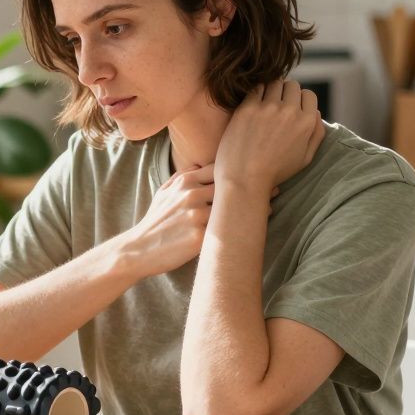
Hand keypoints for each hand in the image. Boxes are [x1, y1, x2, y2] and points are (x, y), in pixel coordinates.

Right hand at [119, 164, 279, 277]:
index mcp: (185, 181)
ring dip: (253, 209)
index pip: (221, 167)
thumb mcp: (163, 193)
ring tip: (269, 209)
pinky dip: (242, 229)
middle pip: (232, 184)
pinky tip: (254, 230)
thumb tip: (203, 165)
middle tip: (275, 189)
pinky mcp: (200, 237)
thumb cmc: (154, 222)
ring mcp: (196, 215)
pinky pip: (227, 230)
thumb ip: (182, 177)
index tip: (259, 173)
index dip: (241, 170)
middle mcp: (192, 194)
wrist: (139, 250)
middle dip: (254, 186)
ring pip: (233, 207)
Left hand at [214, 79, 323, 192]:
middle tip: (276, 106)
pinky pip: (255, 88)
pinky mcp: (247, 108)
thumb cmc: (274, 173)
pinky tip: (252, 106)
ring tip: (264, 105)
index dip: (300, 100)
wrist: (244, 180)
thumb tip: (316, 112)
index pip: (309, 94)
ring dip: (271, 90)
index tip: (291, 109)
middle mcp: (290, 111)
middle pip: (292, 85)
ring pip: (274, 83)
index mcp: (306, 122)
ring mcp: (268, 108)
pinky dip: (256, 93)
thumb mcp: (305, 158)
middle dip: (285, 93)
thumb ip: (316, 133)